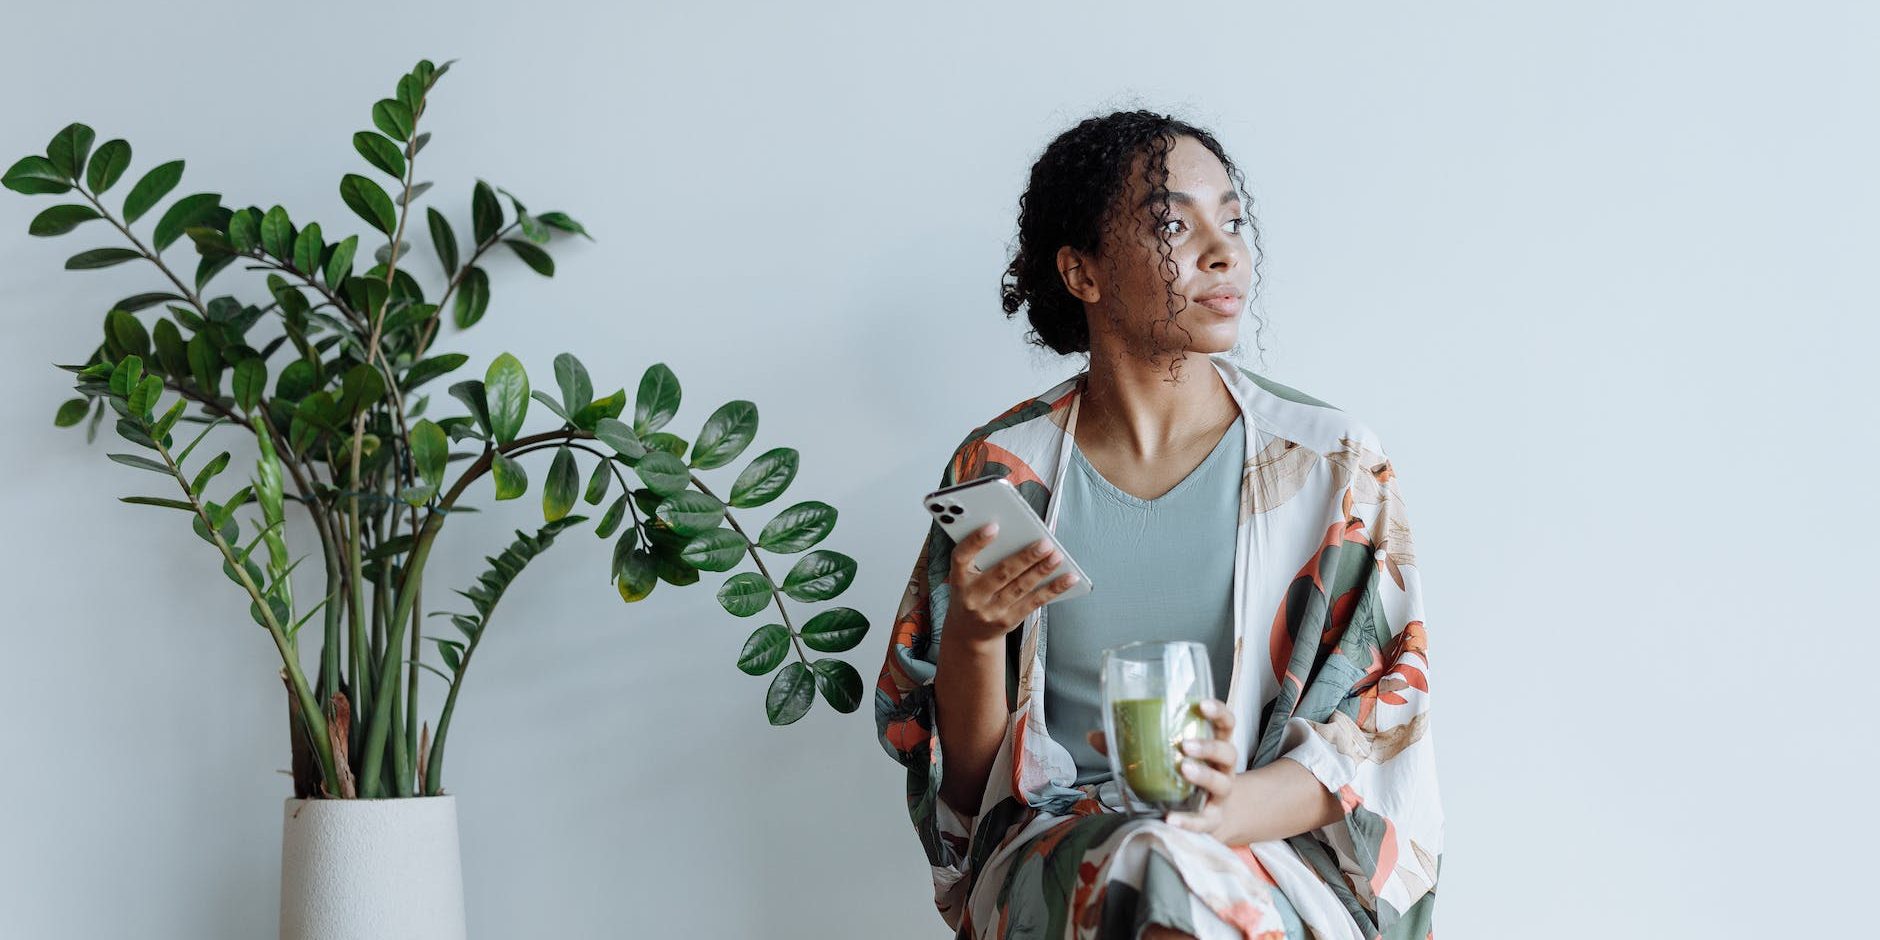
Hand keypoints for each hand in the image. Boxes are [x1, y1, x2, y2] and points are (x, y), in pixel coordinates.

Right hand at [945, 522, 1079, 646]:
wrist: (969, 633)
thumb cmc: (971, 593)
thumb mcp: (966, 577)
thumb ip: (982, 557)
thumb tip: (1019, 534)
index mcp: (959, 579)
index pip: (961, 557)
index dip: (975, 542)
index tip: (993, 526)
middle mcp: (972, 596)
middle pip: (1001, 573)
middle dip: (1025, 557)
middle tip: (1045, 542)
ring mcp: (991, 611)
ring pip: (1021, 587)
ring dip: (1042, 570)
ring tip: (1057, 556)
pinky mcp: (1009, 621)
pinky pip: (1034, 602)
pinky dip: (1054, 589)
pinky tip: (1069, 578)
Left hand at [1087, 698, 1241, 842]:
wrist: (1204, 814)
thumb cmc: (1181, 776)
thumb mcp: (1163, 757)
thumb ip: (1130, 746)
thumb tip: (1093, 735)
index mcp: (1213, 745)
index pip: (1226, 723)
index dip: (1218, 712)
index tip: (1201, 704)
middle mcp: (1223, 768)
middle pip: (1227, 752)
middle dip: (1208, 746)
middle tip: (1185, 745)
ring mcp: (1220, 795)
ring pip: (1221, 783)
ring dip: (1204, 775)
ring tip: (1183, 769)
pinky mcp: (1212, 820)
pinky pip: (1203, 821)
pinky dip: (1187, 821)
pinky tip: (1170, 819)